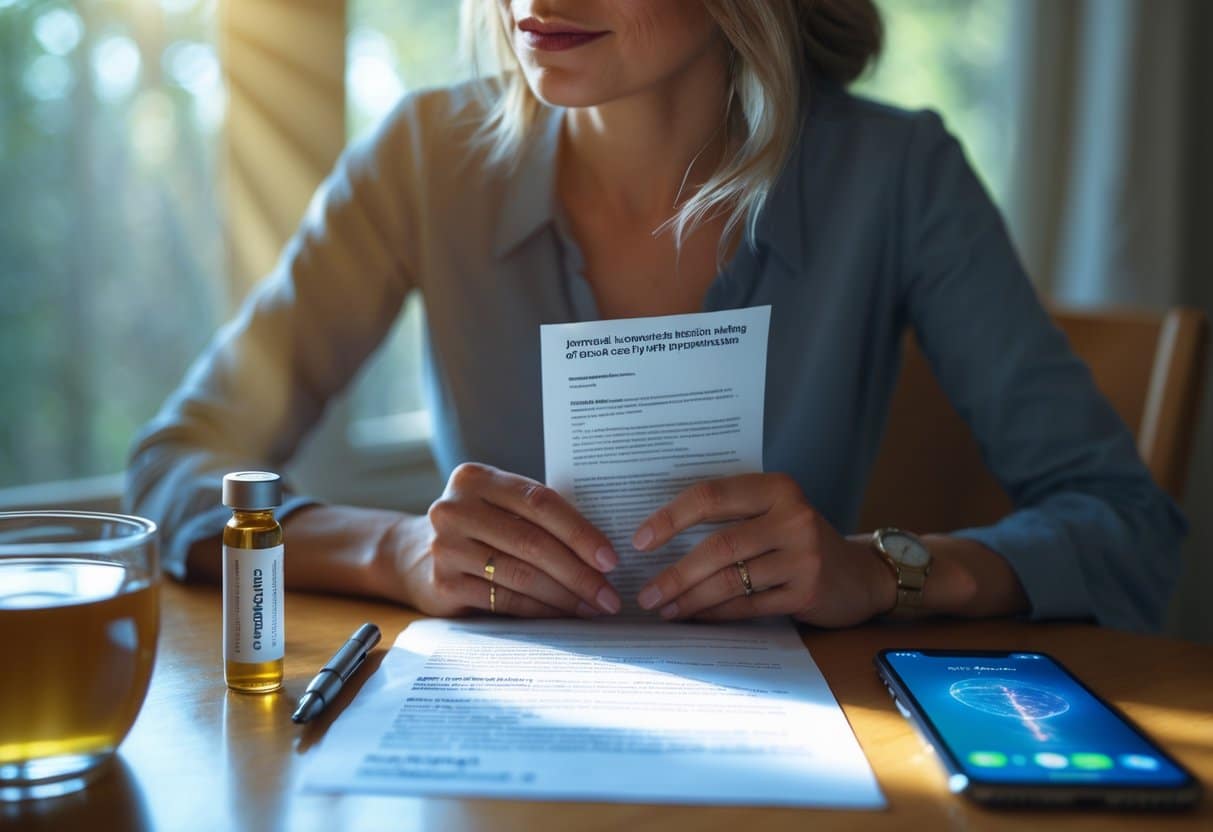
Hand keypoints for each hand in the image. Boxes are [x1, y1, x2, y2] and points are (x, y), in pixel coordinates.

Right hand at [393, 463, 622, 617]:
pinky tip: (564, 615)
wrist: (412, 554)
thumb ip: (539, 514)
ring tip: (594, 607)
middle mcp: (455, 509)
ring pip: (521, 575)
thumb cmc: (479, 527)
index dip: (580, 531)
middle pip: (533, 542)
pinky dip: (541, 610)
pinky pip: (505, 600)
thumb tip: (603, 550)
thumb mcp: (499, 505)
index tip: (611, 558)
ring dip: (565, 596)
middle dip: (579, 572)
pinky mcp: (444, 584)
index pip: (540, 502)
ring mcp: (445, 548)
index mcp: (475, 478)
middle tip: (609, 593)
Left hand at [632, 474, 894, 626]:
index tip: (640, 541)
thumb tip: (659, 534)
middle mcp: (793, 518)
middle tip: (646, 593)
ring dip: (690, 598)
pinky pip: (748, 605)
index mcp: (777, 489)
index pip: (712, 496)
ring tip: (663, 609)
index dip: (671, 518)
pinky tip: (694, 617)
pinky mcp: (806, 592)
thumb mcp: (773, 513)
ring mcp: (803, 557)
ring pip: (731, 580)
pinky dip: (716, 613)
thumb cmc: (799, 541)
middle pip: (719, 545)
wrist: (859, 576)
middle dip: (676, 573)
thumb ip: (731, 514)